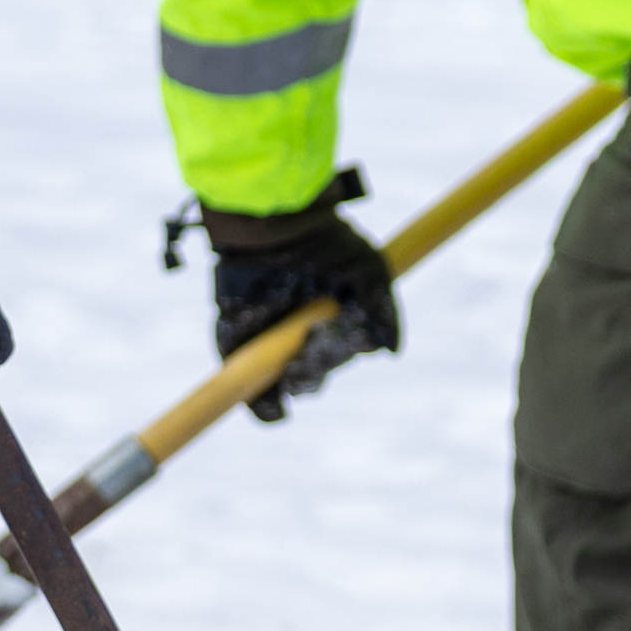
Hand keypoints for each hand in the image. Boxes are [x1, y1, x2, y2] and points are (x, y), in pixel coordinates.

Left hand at [195, 169, 401, 422]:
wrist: (267, 221)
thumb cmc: (320, 238)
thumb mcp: (366, 267)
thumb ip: (383, 309)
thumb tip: (392, 350)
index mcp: (329, 314)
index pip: (339, 351)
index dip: (337, 354)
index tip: (328, 343)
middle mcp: (300, 328)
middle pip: (315, 368)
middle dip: (315, 366)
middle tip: (309, 348)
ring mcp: (268, 338)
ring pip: (285, 381)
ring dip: (293, 383)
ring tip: (293, 366)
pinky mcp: (238, 342)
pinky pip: (248, 383)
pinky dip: (262, 404)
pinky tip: (275, 410)